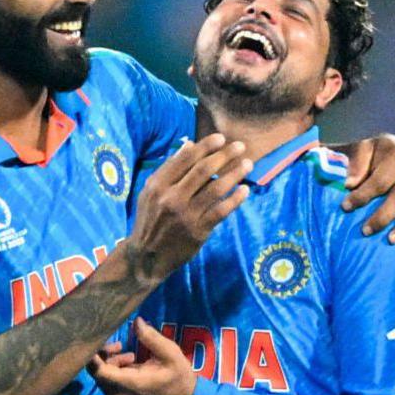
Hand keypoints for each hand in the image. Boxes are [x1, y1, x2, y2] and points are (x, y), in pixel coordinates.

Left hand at [87, 318, 195, 394]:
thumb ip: (150, 337)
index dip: (93, 354)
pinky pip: (109, 385)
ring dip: (110, 363)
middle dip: (104, 356)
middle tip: (120, 344)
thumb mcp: (169, 352)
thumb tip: (136, 321)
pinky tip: (130, 363)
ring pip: (102, 378)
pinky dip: (114, 372)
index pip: (98, 371)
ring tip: (129, 354)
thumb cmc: (179, 375)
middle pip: (97, 373)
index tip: (96, 339)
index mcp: (128, 384)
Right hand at [127, 134, 250, 281]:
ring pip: (216, 189)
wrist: (147, 256)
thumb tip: (188, 145)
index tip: (221, 138)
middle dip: (224, 155)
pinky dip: (235, 199)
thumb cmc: (150, 220)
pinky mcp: (198, 231)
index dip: (205, 146)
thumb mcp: (149, 192)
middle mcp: (172, 198)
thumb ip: (168, 169)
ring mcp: (186, 215)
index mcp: (158, 185)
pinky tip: (244, 190)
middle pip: (203, 170)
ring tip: (248, 164)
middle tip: (240, 146)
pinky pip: (221, 211)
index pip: (185, 159)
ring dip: (234, 174)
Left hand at [333, 134, 394, 245]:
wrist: (394, 151)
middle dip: (382, 217)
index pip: (379, 181)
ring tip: (390, 240)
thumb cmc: (372, 154)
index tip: (345, 207)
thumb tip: (350, 184)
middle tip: (364, 231)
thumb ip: (356, 163)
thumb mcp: (362, 149)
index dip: (362, 196)